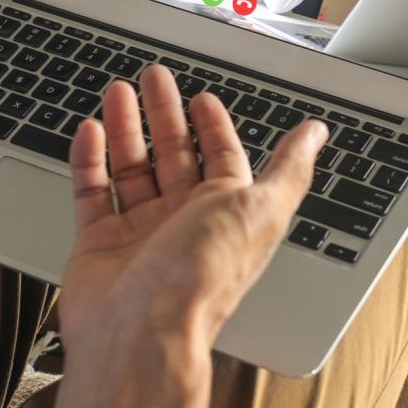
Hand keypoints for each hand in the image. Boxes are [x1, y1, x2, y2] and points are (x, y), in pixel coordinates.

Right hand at [59, 64, 327, 357]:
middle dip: (164, 114)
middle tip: (153, 78)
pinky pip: (93, 192)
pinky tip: (90, 132)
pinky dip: (90, 161)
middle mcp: (182, 223)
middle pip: (173, 155)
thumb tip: (317, 134)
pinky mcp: (98, 243)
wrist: (141, 330)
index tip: (200, 97)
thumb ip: (289, 168)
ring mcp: (138, 233)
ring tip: (116, 92)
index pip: (221, 159)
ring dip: (125, 128)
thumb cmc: (202, 275)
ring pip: (131, 168)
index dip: (213, 126)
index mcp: (224, 215)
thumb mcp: (260, 209)